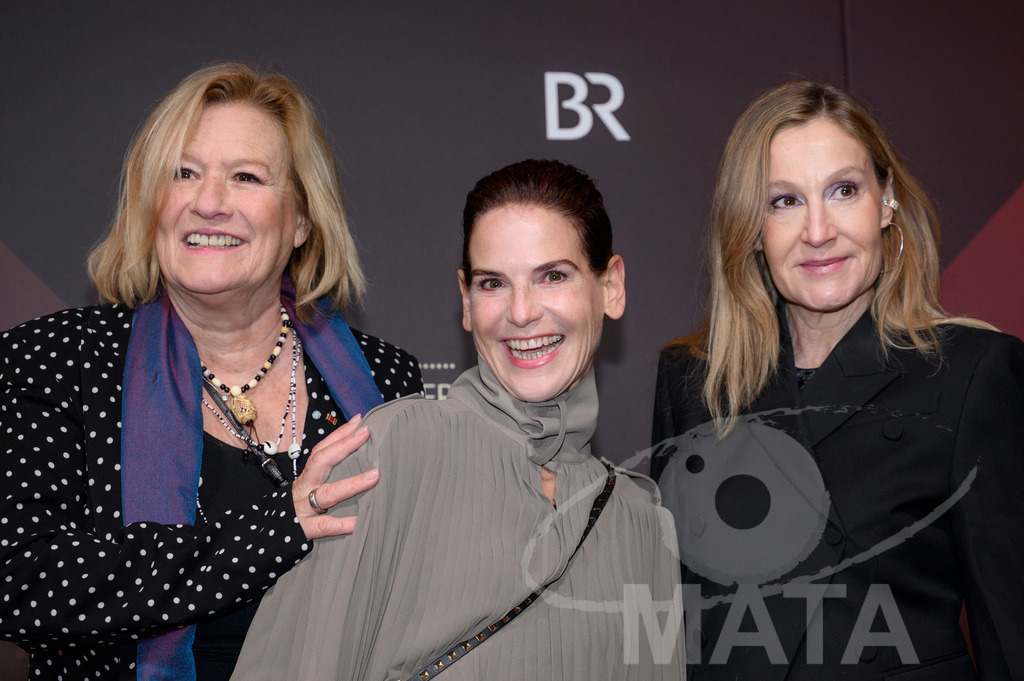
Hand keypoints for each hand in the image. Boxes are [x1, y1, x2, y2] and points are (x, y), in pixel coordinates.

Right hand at [292, 415, 376, 539]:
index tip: (359, 421)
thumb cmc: (295, 509)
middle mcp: (305, 488)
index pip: (322, 450)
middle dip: (343, 446)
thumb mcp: (308, 489)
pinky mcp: (305, 530)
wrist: (267, 534)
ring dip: (352, 484)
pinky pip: (325, 526)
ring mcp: (304, 508)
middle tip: (365, 433)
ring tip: (374, 475)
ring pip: (327, 494)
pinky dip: (342, 524)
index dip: (339, 434)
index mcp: (307, 477)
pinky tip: (358, 522)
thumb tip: (359, 461)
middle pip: (321, 463)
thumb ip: (327, 476)